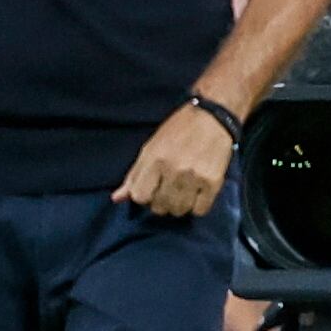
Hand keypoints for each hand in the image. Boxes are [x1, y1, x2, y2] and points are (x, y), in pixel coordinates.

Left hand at [112, 103, 234, 217]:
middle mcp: (174, 170)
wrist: (212, 119)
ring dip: (178, 206)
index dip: (143, 196)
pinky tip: (195, 194)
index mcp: (155, 159)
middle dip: (160, 202)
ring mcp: (195, 177)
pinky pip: (200, 210)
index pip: (140, 196)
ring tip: (181, 193)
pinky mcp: (214, 183)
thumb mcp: (150, 148)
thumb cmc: (177, 131)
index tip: (150, 189)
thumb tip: (116, 199)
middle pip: (159, 207)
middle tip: (166, 190)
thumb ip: (134, 175)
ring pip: (179, 210)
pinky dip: (196, 207)